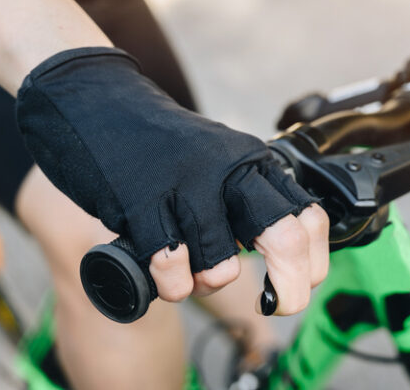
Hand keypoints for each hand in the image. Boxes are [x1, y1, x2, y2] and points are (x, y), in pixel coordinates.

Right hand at [16, 47, 328, 312]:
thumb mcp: (218, 164)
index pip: (310, 218)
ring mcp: (188, 182)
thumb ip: (247, 204)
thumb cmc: (159, 149)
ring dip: (204, 285)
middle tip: (275, 306)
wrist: (96, 102)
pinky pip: (169, 266)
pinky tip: (160, 270)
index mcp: (253, 163)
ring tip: (187, 271)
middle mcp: (230, 170)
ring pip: (220, 266)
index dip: (313, 264)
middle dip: (290, 290)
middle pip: (285, 241)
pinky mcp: (143, 198)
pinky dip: (167, 283)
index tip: (299, 287)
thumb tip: (278, 262)